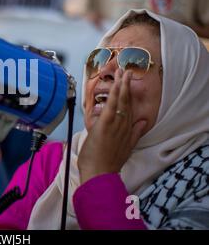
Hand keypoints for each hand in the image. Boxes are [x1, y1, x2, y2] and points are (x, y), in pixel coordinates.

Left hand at [78, 69, 146, 183]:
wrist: (100, 173)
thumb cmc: (108, 163)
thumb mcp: (125, 148)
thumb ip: (134, 134)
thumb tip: (142, 121)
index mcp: (127, 130)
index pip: (129, 108)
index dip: (129, 94)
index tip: (128, 82)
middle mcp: (124, 126)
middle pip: (127, 101)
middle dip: (127, 85)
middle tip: (127, 71)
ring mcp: (116, 125)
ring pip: (122, 101)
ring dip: (122, 85)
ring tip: (123, 71)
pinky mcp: (106, 125)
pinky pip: (113, 105)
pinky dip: (116, 93)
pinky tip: (117, 84)